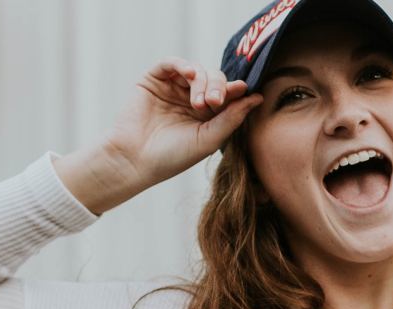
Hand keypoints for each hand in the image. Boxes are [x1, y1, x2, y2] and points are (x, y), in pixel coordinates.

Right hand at [105, 58, 262, 187]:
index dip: (235, 90)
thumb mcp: (210, 139)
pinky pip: (170, 63)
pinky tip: (189, 73)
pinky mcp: (153, 80)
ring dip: (202, 81)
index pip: (227, 94)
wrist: (135, 161)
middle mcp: (191, 98)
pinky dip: (182, 64)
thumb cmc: (173, 156)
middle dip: (218, 87)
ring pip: (196, 70)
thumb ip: (232, 118)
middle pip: (214, 78)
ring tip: (199, 102)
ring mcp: (172, 88)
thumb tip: (257, 97)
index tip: (242, 90)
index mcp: (207, 114)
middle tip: (214, 102)